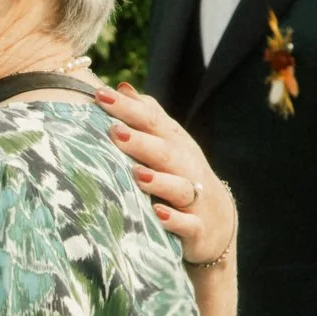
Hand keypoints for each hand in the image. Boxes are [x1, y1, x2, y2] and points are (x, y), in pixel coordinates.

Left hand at [95, 83, 234, 264]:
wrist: (217, 221)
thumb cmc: (180, 175)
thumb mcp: (168, 144)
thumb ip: (147, 116)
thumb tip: (122, 87)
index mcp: (175, 143)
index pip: (151, 120)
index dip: (127, 108)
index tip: (99, 95)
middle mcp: (186, 167)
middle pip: (164, 151)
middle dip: (140, 142)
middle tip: (114, 131)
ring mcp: (194, 198)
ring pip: (178, 187)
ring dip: (158, 180)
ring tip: (137, 173)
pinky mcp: (197, 227)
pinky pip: (187, 224)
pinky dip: (174, 220)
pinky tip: (157, 213)